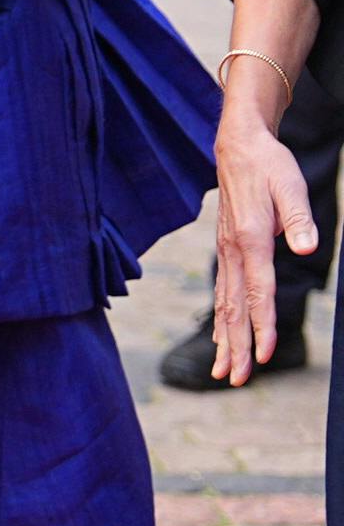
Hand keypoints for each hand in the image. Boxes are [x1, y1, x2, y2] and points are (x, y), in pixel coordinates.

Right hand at [214, 117, 318, 383]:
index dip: (263, 325)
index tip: (265, 354)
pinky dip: (221, 319)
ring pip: (223, 304)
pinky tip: (222, 337)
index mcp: (250, 238)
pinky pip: (222, 292)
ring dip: (225, 340)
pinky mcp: (226, 249)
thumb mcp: (291, 185)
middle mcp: (233, 250)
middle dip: (236, 346)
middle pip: (233, 306)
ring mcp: (225, 251)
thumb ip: (299, 218)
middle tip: (236, 380)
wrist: (238, 146)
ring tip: (225, 372)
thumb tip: (305, 247)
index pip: (258, 291)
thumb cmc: (270, 165)